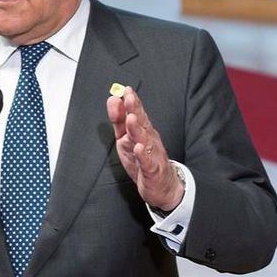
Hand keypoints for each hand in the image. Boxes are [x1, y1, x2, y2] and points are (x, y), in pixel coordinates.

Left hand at [107, 87, 183, 210]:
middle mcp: (149, 140)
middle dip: (135, 110)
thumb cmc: (144, 159)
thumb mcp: (126, 137)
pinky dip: (143, 155)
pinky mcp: (152, 171)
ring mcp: (152, 154)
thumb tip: (113, 99)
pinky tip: (138, 148)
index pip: (138, 113)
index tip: (126, 90)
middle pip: (142, 123)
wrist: (163, 187)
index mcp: (143, 131)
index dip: (132, 102)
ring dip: (137, 129)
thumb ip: (119, 119)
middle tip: (129, 98)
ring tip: (131, 119)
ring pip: (144, 140)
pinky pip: (148, 162)